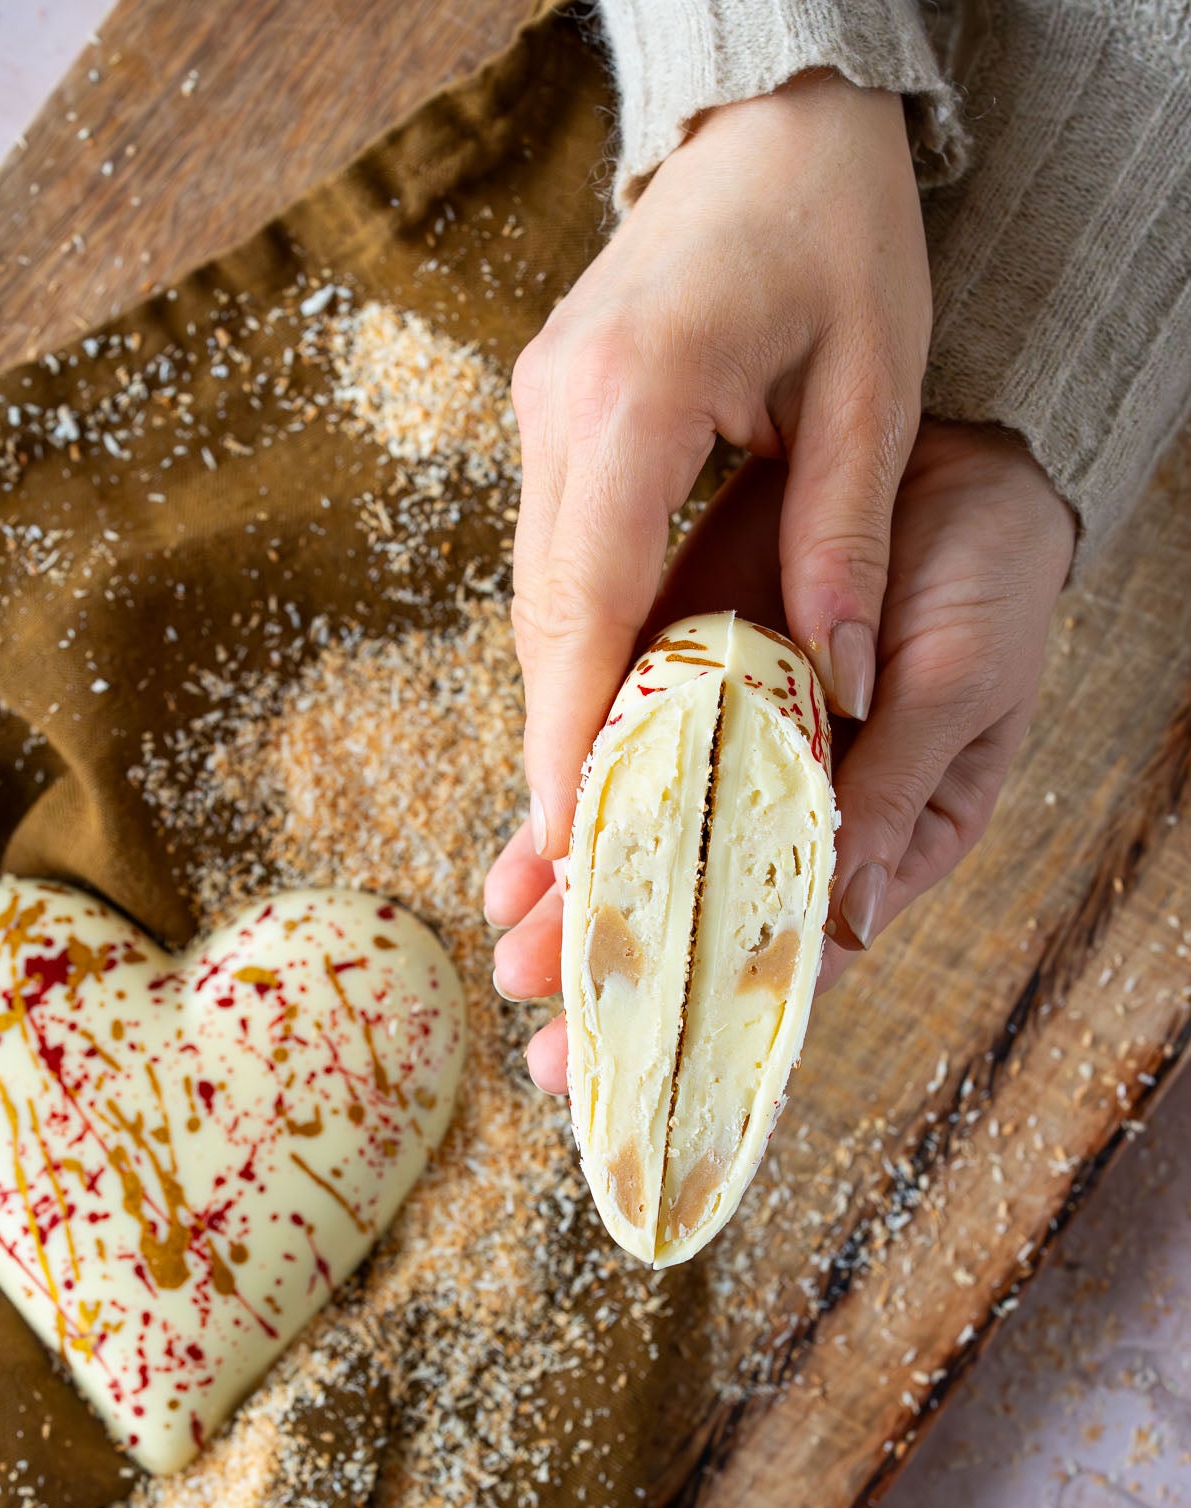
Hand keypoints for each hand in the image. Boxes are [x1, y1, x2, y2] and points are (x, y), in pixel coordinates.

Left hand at [487, 420, 1075, 1091]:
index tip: (658, 1058)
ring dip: (580, 903)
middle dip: (629, 977)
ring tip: (516, 964)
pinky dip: (570, 802)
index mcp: (887, 829)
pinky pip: (618, 749)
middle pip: (706, 907)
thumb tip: (847, 916)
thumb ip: (894, 786)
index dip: (727, 1003)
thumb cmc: (990, 574)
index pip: (802, 939)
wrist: (952, 448)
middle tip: (554, 1053)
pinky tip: (518, 858)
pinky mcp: (682, 673)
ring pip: (650, 841)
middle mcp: (799, 802)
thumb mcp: (961, 680)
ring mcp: (734, 741)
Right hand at [507, 68, 931, 860]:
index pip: (590, 599)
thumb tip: (839, 688)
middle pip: (543, 616)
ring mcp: (539, 411)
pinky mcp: (550, 418)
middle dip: (554, 746)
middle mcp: (558, 409)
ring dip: (560, 704)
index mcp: (634, 395)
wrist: (767, 119)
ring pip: (536, 598)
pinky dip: (574, 644)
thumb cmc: (835, 228)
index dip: (571, 729)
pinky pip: (552, 560)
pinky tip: (605, 711)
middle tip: (571, 862)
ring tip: (588, 816)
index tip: (564, 835)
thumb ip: (849, 536)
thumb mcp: (875, 381)